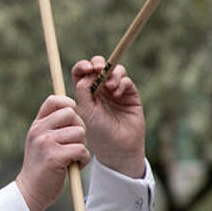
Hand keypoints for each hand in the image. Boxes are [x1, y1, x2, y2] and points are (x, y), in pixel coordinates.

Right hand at [15, 95, 88, 210]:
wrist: (30, 191)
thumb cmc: (41, 167)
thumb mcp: (41, 141)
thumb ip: (52, 127)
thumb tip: (74, 110)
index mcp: (37, 125)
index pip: (54, 100)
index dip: (68, 104)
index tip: (73, 118)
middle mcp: (39, 130)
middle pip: (71, 113)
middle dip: (79, 127)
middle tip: (75, 143)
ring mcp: (46, 143)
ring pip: (79, 132)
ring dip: (82, 147)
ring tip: (72, 157)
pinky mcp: (55, 157)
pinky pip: (81, 150)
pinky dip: (83, 160)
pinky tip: (74, 166)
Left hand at [71, 56, 145, 177]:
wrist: (118, 147)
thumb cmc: (98, 132)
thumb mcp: (85, 111)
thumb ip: (83, 90)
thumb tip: (87, 73)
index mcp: (86, 92)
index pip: (81, 72)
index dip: (83, 66)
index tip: (87, 68)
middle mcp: (100, 89)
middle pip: (99, 66)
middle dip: (98, 63)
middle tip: (99, 68)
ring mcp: (115, 90)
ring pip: (114, 70)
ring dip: (112, 74)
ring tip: (110, 86)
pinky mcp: (130, 94)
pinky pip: (126, 80)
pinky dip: (121, 82)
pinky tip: (117, 93)